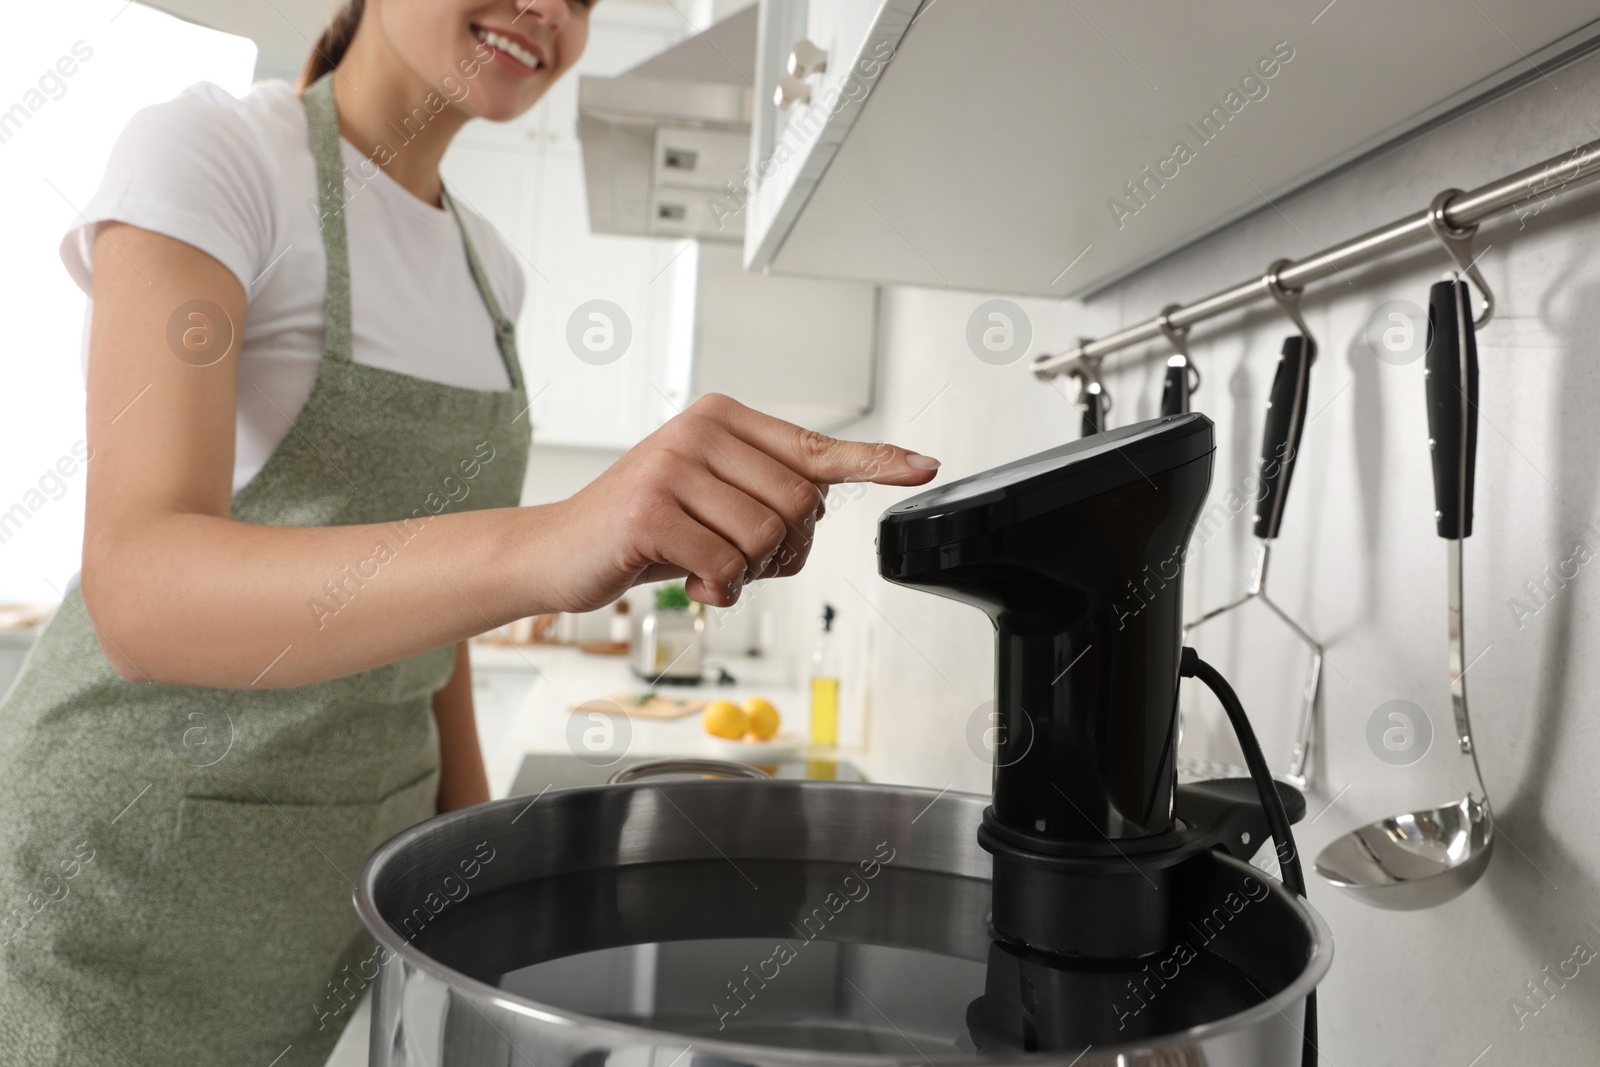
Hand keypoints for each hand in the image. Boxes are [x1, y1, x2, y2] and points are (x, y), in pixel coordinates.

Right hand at [538, 394, 939, 610]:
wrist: (558, 551)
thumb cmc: (641, 528)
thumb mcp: (708, 498)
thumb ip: (763, 489)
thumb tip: (827, 496)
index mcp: (721, 419)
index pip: (814, 445)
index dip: (875, 460)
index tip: (923, 465)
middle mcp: (699, 431)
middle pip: (801, 503)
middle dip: (786, 551)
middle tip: (747, 564)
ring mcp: (672, 466)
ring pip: (766, 537)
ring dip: (748, 573)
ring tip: (709, 568)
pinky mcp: (650, 511)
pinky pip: (726, 565)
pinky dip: (718, 590)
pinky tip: (691, 582)